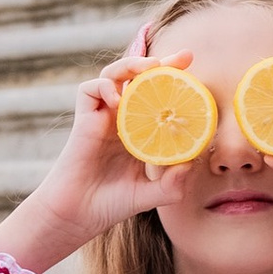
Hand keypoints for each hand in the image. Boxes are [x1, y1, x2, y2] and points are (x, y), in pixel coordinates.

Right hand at [0, 41, 194, 273]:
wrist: (78, 215)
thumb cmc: (111, 204)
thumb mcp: (152, 195)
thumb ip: (173, 184)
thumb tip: (193, 162)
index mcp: (139, 130)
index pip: (158, 96)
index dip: (175, 80)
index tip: (195, 69)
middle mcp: (121, 118)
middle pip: (138, 78)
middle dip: (160, 62)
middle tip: (184, 58)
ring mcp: (101, 117)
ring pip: (113, 74)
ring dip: (131, 64)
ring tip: (150, 67)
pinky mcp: (83, 120)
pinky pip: (89, 89)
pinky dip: (104, 86)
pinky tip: (118, 100)